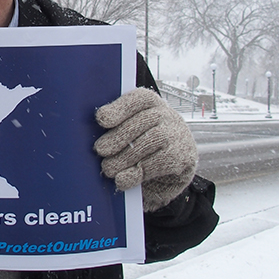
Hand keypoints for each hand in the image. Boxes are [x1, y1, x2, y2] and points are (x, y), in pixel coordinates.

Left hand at [94, 88, 196, 211]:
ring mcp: (177, 135)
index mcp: (150, 103)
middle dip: (118, 137)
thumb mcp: (130, 130)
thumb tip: (95, 132)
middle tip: (100, 150)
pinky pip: (159, 162)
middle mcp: (167, 115)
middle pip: (142, 121)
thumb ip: (115, 127)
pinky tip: (123, 179)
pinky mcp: (183, 157)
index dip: (119, 108)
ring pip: (150, 141)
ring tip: (108, 168)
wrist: (173, 168)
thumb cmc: (142, 144)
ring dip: (125, 157)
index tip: (101, 119)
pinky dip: (138, 172)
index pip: (137, 99)